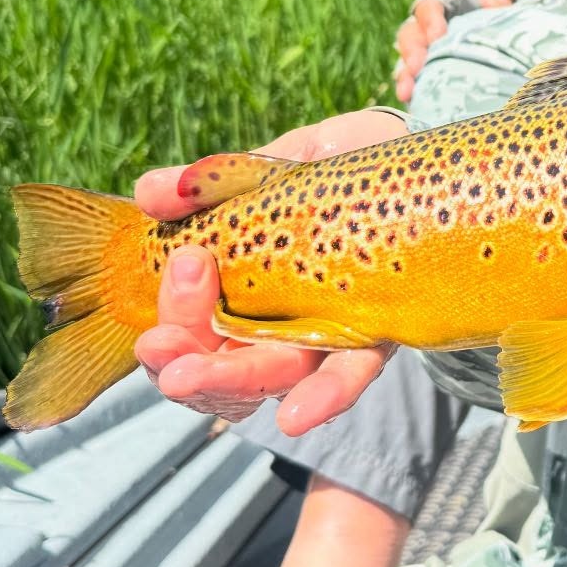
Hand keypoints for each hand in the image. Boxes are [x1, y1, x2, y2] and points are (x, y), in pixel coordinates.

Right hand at [132, 110, 403, 433]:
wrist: (417, 149)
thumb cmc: (336, 165)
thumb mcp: (271, 165)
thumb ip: (215, 181)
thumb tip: (149, 192)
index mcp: (241, 285)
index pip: (190, 326)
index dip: (170, 317)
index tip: (176, 264)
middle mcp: (280, 319)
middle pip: (224, 363)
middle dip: (189, 361)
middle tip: (163, 348)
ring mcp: (329, 329)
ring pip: (277, 373)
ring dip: (235, 380)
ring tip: (196, 381)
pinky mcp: (382, 327)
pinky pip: (353, 371)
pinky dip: (325, 394)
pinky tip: (296, 417)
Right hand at [393, 0, 513, 102]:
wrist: (504, 12)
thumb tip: (492, 2)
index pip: (429, 5)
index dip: (430, 20)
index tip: (437, 37)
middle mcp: (427, 22)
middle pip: (410, 34)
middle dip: (412, 51)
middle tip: (418, 68)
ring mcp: (426, 47)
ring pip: (407, 59)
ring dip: (405, 76)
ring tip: (407, 93)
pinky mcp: (429, 69)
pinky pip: (417, 80)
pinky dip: (415, 92)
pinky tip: (414, 106)